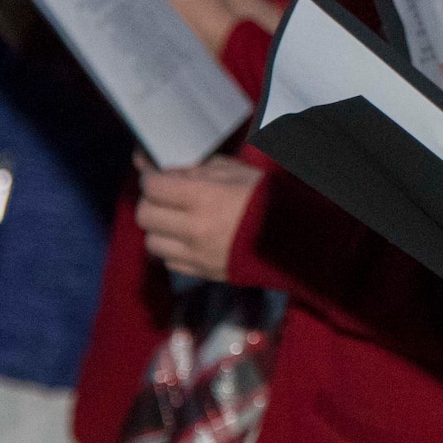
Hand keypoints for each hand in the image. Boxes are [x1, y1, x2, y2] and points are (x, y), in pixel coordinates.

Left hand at [134, 153, 262, 281]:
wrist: (296, 235)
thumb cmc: (266, 196)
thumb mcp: (233, 170)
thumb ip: (194, 169)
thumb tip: (161, 169)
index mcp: (203, 198)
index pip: (153, 187)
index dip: (149, 176)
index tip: (153, 172)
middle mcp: (194, 229)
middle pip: (146, 216)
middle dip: (151, 201)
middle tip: (163, 194)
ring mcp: (198, 255)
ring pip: (152, 243)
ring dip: (159, 228)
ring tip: (175, 218)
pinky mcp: (204, 273)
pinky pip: (170, 262)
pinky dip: (172, 249)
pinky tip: (187, 238)